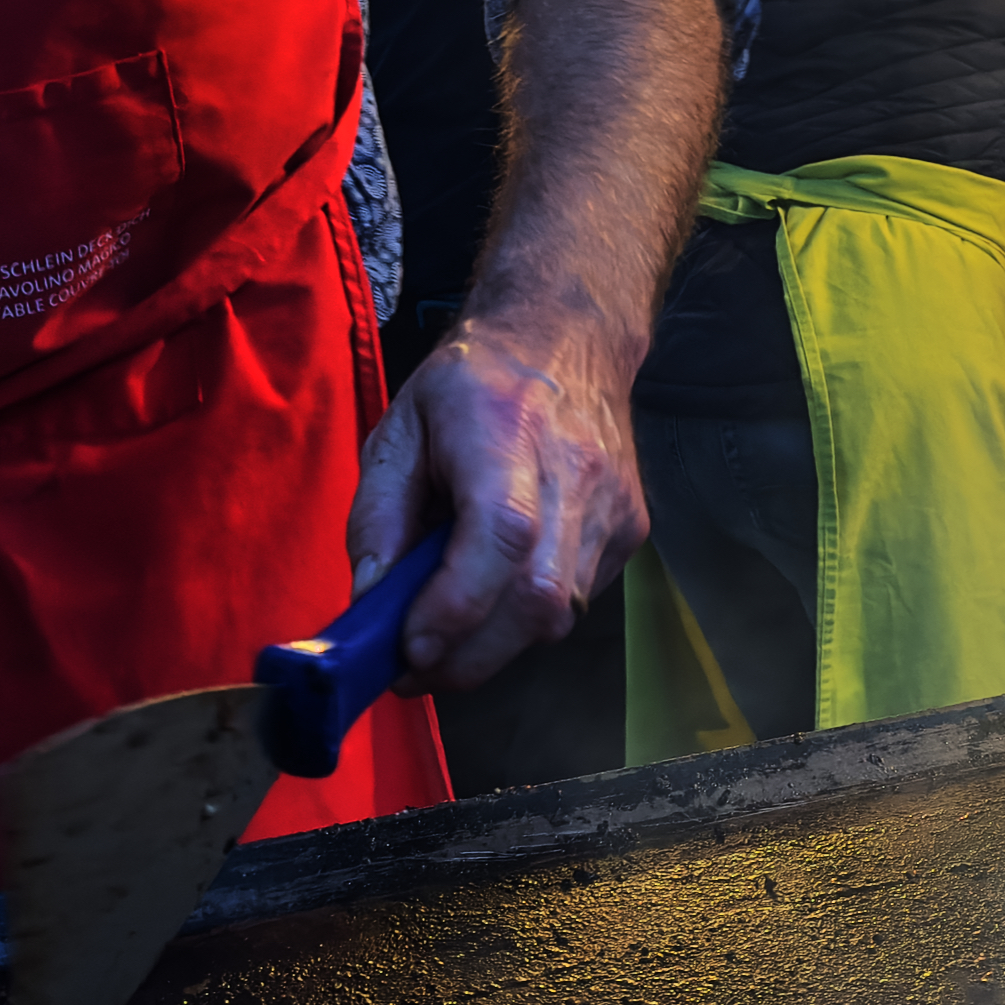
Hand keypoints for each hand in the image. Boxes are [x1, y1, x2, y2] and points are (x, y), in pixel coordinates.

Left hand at [349, 307, 647, 692]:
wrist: (569, 337)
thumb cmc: (474, 383)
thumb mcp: (400, 429)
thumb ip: (378, 516)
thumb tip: (372, 602)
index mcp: (506, 431)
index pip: (501, 537)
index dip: (456, 608)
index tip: (408, 645)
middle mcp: (575, 471)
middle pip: (537, 598)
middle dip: (469, 654)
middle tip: (415, 667)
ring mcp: (613, 505)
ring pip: (559, 613)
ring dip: (497, 642)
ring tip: (452, 626)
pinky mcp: (631, 528)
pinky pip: (577, 601)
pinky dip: (529, 615)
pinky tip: (501, 586)